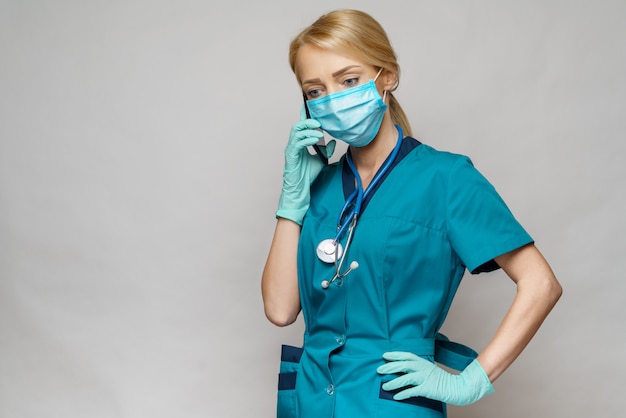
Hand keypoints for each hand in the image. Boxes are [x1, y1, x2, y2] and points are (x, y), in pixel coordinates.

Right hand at [276, 107, 335, 224]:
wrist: (301, 190)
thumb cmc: (307, 176)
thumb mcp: (322, 160)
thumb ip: (327, 150)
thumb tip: (334, 142)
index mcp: (300, 143)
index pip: (302, 126)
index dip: (306, 116)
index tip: (312, 107)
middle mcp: (294, 144)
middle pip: (298, 126)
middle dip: (308, 120)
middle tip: (320, 119)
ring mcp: (292, 150)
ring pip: (296, 132)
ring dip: (308, 128)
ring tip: (319, 128)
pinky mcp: (291, 156)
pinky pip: (297, 143)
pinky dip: (306, 139)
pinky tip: (316, 138)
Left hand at [376, 352, 493, 405]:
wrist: (455, 387)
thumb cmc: (439, 378)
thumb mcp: (427, 368)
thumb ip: (416, 367)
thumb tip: (400, 367)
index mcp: (422, 362)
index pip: (406, 355)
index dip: (395, 354)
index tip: (384, 355)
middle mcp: (423, 368)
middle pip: (403, 365)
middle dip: (390, 367)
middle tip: (379, 369)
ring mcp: (425, 378)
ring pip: (406, 379)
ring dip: (393, 382)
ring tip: (384, 386)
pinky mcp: (427, 389)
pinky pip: (412, 392)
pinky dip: (403, 394)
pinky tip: (395, 397)